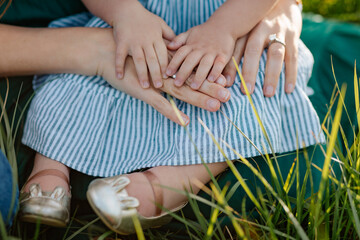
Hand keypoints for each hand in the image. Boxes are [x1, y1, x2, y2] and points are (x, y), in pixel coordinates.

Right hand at [94, 29, 230, 124]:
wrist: (106, 52)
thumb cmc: (130, 57)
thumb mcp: (149, 57)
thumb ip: (163, 62)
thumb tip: (175, 68)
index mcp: (169, 65)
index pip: (193, 72)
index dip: (209, 77)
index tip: (226, 82)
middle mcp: (166, 73)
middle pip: (193, 81)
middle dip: (212, 89)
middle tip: (229, 96)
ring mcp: (155, 82)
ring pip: (182, 91)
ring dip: (199, 99)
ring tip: (215, 107)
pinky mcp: (143, 91)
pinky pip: (160, 104)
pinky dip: (172, 113)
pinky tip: (184, 121)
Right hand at [113, 0, 174, 87]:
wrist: (125, 10)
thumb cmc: (145, 18)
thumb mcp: (160, 24)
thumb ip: (169, 36)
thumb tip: (179, 48)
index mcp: (156, 38)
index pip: (163, 54)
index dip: (166, 66)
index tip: (169, 78)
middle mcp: (146, 41)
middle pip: (152, 60)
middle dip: (156, 74)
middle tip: (159, 86)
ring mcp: (133, 42)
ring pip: (139, 60)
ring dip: (142, 73)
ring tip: (145, 86)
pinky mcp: (121, 42)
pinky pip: (120, 55)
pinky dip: (119, 66)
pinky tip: (120, 77)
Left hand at [166, 22, 235, 89]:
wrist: (224, 24)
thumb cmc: (205, 32)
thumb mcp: (190, 33)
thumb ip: (179, 40)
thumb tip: (168, 46)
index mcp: (191, 45)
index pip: (180, 54)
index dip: (173, 63)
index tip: (166, 73)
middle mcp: (201, 49)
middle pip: (190, 61)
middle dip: (183, 72)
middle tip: (177, 84)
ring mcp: (212, 52)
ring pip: (205, 64)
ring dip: (199, 76)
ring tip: (194, 87)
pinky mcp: (223, 55)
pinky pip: (219, 64)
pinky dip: (216, 72)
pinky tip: (211, 80)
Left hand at [222, 0, 301, 96]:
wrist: (282, 1)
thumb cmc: (258, 23)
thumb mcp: (246, 31)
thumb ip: (237, 49)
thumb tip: (224, 77)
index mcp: (247, 29)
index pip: (236, 49)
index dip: (231, 67)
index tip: (227, 84)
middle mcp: (262, 29)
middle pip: (254, 51)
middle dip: (249, 72)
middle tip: (246, 92)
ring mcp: (279, 32)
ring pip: (276, 55)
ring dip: (271, 75)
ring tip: (268, 94)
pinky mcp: (294, 36)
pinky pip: (293, 57)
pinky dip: (291, 74)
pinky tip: (288, 90)